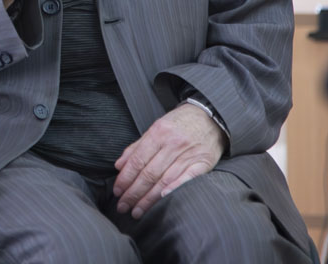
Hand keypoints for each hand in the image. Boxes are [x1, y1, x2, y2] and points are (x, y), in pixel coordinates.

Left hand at [112, 103, 225, 218]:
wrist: (210, 116)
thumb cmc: (180, 122)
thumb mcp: (156, 127)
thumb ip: (137, 146)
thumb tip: (119, 165)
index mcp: (158, 132)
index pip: (138, 160)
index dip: (126, 178)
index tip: (117, 191)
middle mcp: (172, 144)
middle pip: (149, 173)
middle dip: (133, 193)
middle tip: (123, 206)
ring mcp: (188, 154)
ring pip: (164, 180)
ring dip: (149, 199)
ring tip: (137, 211)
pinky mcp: (203, 163)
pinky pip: (187, 179)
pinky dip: (174, 190)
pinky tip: (163, 200)